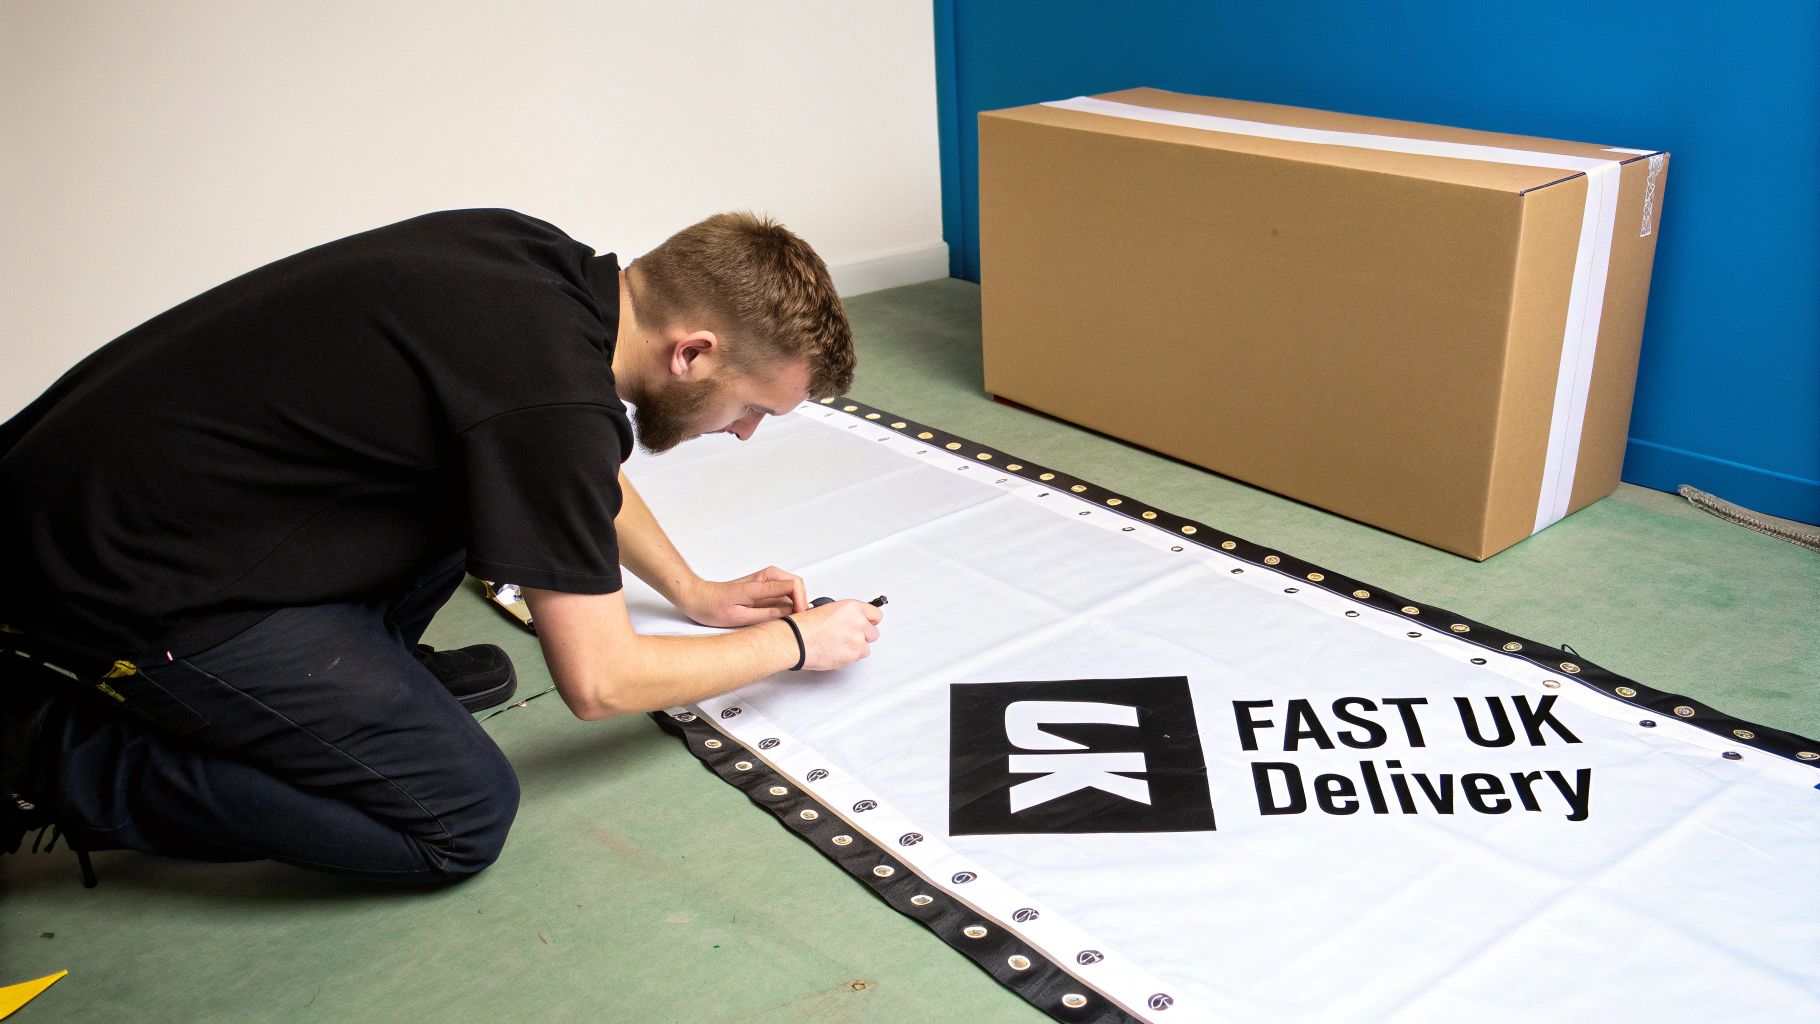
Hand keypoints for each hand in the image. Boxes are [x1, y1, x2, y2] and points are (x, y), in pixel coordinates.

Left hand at [682, 566, 807, 626]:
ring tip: (787, 621)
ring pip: (793, 588)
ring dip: (795, 604)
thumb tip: (790, 613)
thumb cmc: (713, 607)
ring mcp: (766, 579)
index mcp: (760, 583)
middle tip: (796, 622)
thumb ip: (767, 614)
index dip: (801, 603)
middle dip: (801, 603)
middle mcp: (766, 576)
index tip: (798, 617)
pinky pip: (784, 592)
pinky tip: (779, 617)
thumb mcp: (740, 616)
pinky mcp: (764, 585)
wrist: (699, 598)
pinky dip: (787, 604)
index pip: (794, 585)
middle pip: (797, 585)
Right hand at [790, 600, 883, 670]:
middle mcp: (858, 623)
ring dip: (856, 648)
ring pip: (866, 648)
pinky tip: (835, 652)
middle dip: (863, 636)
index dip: (870, 621)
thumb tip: (852, 622)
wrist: (796, 640)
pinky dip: (848, 657)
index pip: (876, 615)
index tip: (867, 624)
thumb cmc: (804, 626)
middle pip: (874, 633)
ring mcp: (856, 640)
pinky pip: (857, 658)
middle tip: (849, 637)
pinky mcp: (852, 655)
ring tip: (839, 646)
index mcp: (851, 608)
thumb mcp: (827, 609)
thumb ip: (846, 615)